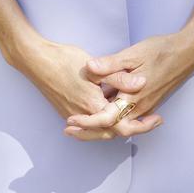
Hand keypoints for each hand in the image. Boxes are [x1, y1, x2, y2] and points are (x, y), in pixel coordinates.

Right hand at [13, 36, 161, 138]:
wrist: (36, 61)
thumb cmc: (64, 60)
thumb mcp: (94, 66)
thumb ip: (118, 76)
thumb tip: (141, 82)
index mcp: (94, 106)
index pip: (123, 125)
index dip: (142, 125)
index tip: (157, 120)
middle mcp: (84, 116)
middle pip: (113, 132)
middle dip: (134, 128)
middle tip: (151, 121)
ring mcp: (73, 115)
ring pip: (101, 131)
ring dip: (118, 127)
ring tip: (134, 119)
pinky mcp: (66, 111)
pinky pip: (90, 126)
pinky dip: (102, 125)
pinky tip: (108, 113)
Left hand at [64, 29, 193, 140]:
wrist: (188, 53)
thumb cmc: (161, 51)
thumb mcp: (134, 53)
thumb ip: (111, 64)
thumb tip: (89, 67)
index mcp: (133, 96)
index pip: (106, 118)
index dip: (87, 121)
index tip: (70, 120)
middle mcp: (139, 107)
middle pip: (111, 128)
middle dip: (89, 130)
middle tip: (69, 129)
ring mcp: (146, 106)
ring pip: (120, 124)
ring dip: (101, 125)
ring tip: (82, 123)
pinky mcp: (150, 102)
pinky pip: (130, 117)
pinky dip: (115, 119)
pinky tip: (106, 110)